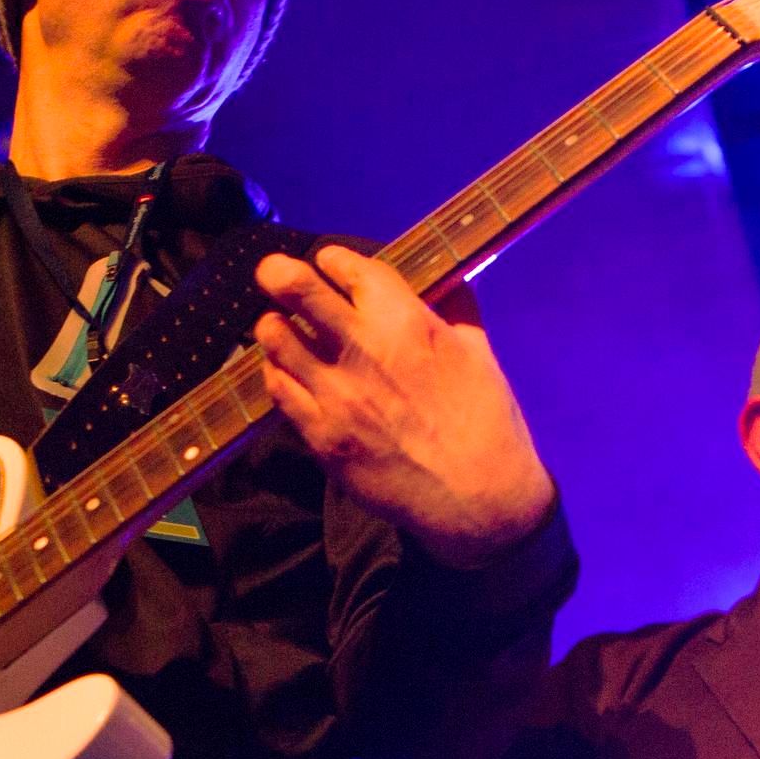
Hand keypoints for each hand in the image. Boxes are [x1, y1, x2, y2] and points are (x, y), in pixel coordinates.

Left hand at [251, 244, 555, 567]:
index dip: (332, 260)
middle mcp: (363, 350)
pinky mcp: (320, 436)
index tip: (330, 265)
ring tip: (282, 327)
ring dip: (275, 325)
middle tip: (274, 275)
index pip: (348, 267)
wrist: (478, 499)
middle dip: (278, 273)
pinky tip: (289, 370)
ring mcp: (336, 395)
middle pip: (295, 288)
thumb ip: (454, 306)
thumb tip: (441, 276)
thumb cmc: (485, 422)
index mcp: (406, 322)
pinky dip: (278, 371)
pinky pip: (277, 388)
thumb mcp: (479, 351)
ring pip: (274, 337)